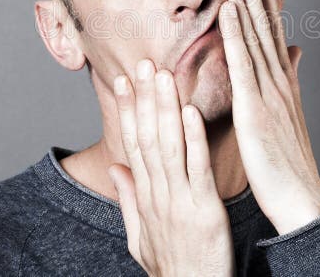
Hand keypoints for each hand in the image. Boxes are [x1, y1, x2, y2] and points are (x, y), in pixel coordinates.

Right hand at [109, 58, 234, 275]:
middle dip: (144, 98)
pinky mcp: (204, 210)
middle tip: (142, 63)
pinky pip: (197, 169)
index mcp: (145, 196)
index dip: (128, 110)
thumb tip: (115, 167)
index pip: (132, 143)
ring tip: (164, 76)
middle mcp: (157, 193)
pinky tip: (191, 112)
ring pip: (169, 145)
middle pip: (147, 137)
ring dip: (165, 108)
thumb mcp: (139, 235)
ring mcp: (179, 201)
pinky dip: (194, 139)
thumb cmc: (171, 267)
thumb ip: (127, 198)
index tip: (125, 81)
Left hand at [219, 0, 319, 234]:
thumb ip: (290, 78)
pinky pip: (244, 64)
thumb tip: (294, 51)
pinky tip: (229, 8)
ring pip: (254, 35)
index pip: (272, 29)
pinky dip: (237, 33)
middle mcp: (278, 78)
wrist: (302, 200)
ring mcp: (270, 91)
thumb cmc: (289, 162)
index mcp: (282, 80)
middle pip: (265, 23)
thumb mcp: (289, 113)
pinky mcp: (257, 108)